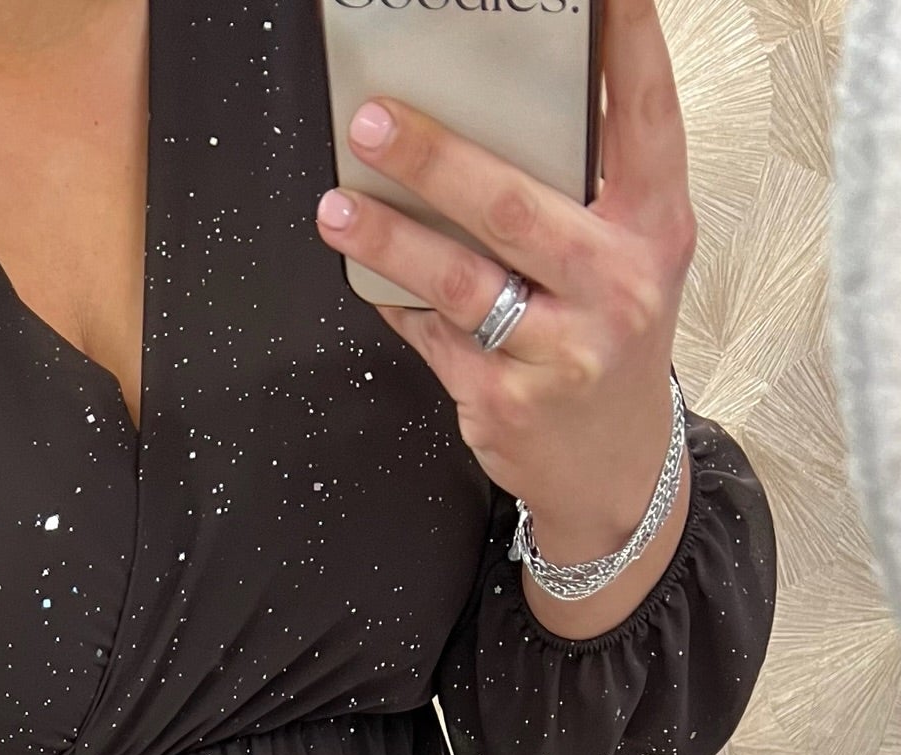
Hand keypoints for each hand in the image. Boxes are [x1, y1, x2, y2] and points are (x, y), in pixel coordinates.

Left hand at [314, 0, 696, 623]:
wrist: (614, 469)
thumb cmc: (609, 341)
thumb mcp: (630, 258)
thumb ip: (588, 189)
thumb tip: (488, 109)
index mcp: (655, 229)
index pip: (644, 119)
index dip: (625, 45)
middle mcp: (617, 287)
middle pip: (513, 207)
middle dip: (434, 159)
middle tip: (375, 121)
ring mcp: (561, 352)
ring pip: (460, 280)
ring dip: (389, 236)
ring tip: (339, 207)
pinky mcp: (506, 402)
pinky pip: (432, 335)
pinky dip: (397, 300)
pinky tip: (372, 274)